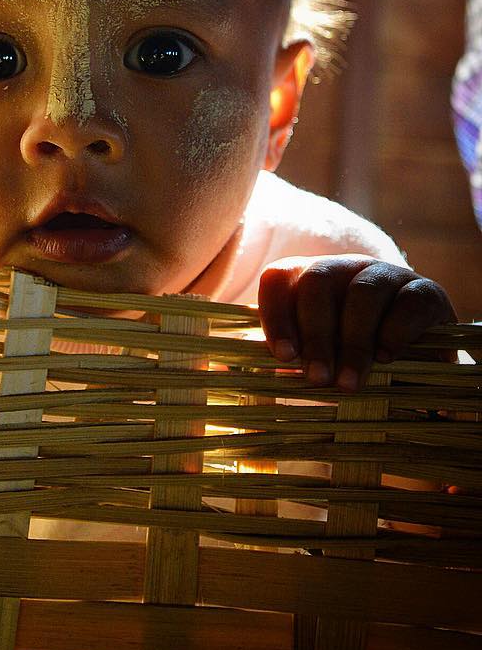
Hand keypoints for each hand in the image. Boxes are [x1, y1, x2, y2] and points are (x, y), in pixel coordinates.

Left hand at [257, 255, 455, 391]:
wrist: (420, 358)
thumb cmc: (352, 355)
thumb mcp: (316, 353)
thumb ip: (280, 356)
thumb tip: (224, 374)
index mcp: (308, 277)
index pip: (278, 278)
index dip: (276, 315)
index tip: (283, 357)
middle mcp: (344, 267)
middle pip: (318, 282)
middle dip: (315, 334)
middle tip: (318, 379)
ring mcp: (386, 274)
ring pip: (362, 292)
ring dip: (353, 342)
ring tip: (350, 382)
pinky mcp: (425, 291)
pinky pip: (408, 302)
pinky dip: (394, 332)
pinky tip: (386, 358)